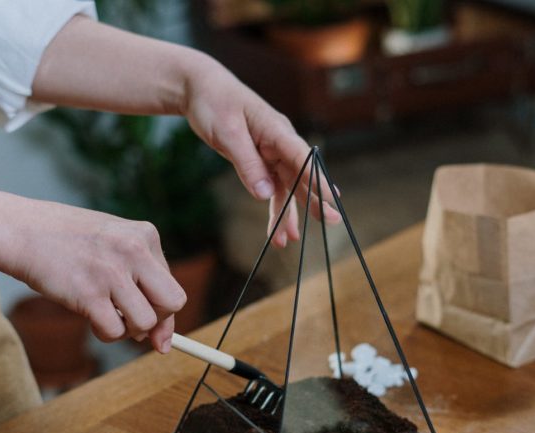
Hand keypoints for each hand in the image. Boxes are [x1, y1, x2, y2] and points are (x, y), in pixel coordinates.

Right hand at [0, 184, 186, 352]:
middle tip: (131, 320)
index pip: (173, 287)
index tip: (155, 330)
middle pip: (172, 304)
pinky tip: (92, 319)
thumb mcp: (114, 248)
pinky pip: (115, 331)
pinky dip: (106, 333)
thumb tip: (164, 342)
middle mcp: (134, 250)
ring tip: (107, 315)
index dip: (164, 313)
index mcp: (146, 235)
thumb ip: (142, 284)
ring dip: (128, 330)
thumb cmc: (69, 243)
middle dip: (156, 321)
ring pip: (145, 322)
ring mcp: (112, 272)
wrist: (22, 230)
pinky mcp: (89, 293)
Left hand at [181, 54, 341, 247]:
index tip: (333, 199)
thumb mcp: (228, 134)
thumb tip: (265, 194)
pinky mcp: (260, 160)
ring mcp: (271, 152)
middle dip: (315, 201)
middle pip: (301, 176)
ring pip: (286, 187)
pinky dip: (272, 208)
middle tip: (332, 222)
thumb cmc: (214, 103)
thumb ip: (247, 164)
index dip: (319, 180)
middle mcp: (280, 142)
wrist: (201, 89)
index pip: (303, 158)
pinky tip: (274, 229)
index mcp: (277, 130)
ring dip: (287, 213)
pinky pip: (272, 188)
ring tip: (287, 240)